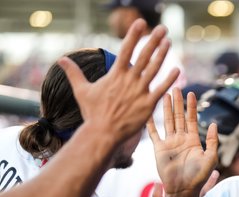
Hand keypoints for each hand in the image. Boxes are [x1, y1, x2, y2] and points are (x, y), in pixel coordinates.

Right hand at [58, 19, 178, 144]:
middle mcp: (129, 81)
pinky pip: (161, 89)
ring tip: (169, 42)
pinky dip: (169, 79)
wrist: (102, 134)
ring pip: (154, 69)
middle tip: (162, 28)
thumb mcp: (81, 91)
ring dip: (162, 55)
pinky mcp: (148, 104)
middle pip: (143, 56)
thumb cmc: (92, 113)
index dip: (133, 35)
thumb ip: (74, 73)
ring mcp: (139, 92)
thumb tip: (61, 59)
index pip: (126, 50)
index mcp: (115, 75)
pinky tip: (177, 69)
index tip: (140, 22)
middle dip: (153, 40)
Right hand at [148, 87, 217, 196]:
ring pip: (167, 121)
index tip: (191, 93)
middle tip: (176, 87)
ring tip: (164, 94)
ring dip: (165, 108)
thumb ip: (212, 141)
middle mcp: (181, 139)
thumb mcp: (211, 158)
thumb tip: (214, 123)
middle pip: (178, 116)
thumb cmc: (198, 176)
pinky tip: (147, 113)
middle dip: (178, 102)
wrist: (183, 189)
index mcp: (193, 140)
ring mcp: (169, 143)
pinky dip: (150, 124)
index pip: (192, 119)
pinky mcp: (159, 149)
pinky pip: (154, 134)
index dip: (191, 106)